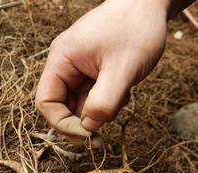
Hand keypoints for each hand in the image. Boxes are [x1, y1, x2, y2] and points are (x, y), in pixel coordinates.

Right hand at [35, 0, 169, 138]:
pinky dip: (108, 101)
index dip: (63, 124)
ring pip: (80, 104)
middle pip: (62, 106)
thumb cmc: (136, 29)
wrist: (151, 4)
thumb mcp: (123, 69)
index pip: (46, 102)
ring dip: (99, 110)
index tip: (88, 135)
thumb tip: (88, 128)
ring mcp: (80, 67)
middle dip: (83, 121)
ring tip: (122, 95)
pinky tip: (125, 88)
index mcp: (62, 60)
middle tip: (104, 135)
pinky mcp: (94, 70)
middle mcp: (66, 64)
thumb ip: (104, 101)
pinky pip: (94, 95)